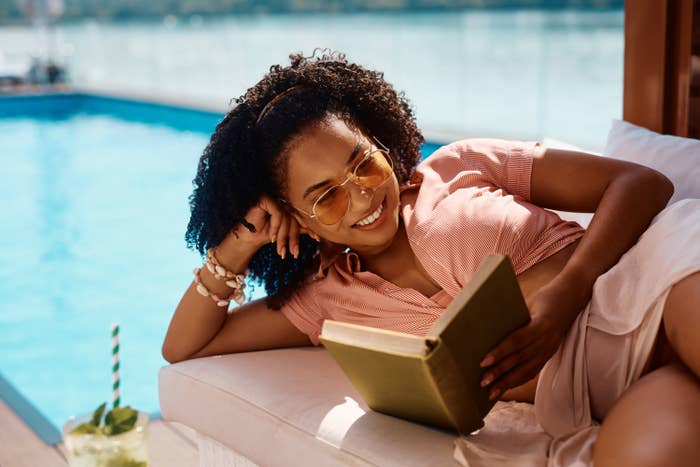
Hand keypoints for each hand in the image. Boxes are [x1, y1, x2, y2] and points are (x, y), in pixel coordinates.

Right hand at [217, 195, 318, 260]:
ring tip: (280, 250)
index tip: (317, 239)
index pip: (299, 217)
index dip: (308, 228)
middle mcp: (280, 201)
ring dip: (283, 236)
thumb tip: (315, 233)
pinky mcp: (266, 198)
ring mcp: (273, 199)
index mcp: (285, 207)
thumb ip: (297, 230)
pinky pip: (278, 212)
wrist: (246, 238)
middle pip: (293, 218)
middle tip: (294, 254)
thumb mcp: (283, 234)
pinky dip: (276, 226)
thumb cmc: (262, 234)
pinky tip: (272, 237)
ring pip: (286, 217)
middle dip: (293, 238)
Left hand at [478, 281, 581, 399]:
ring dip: (508, 383)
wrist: (571, 298)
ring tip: (491, 393)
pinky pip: (533, 371)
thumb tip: (487, 331)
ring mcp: (549, 349)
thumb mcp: (529, 302)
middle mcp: (547, 340)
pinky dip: (519, 380)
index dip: (500, 352)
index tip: (483, 362)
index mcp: (541, 325)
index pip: (517, 341)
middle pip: (520, 359)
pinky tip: (506, 387)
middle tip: (482, 382)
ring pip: (527, 370)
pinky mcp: (549, 354)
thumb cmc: (545, 297)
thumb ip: (513, 318)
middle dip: (500, 372)